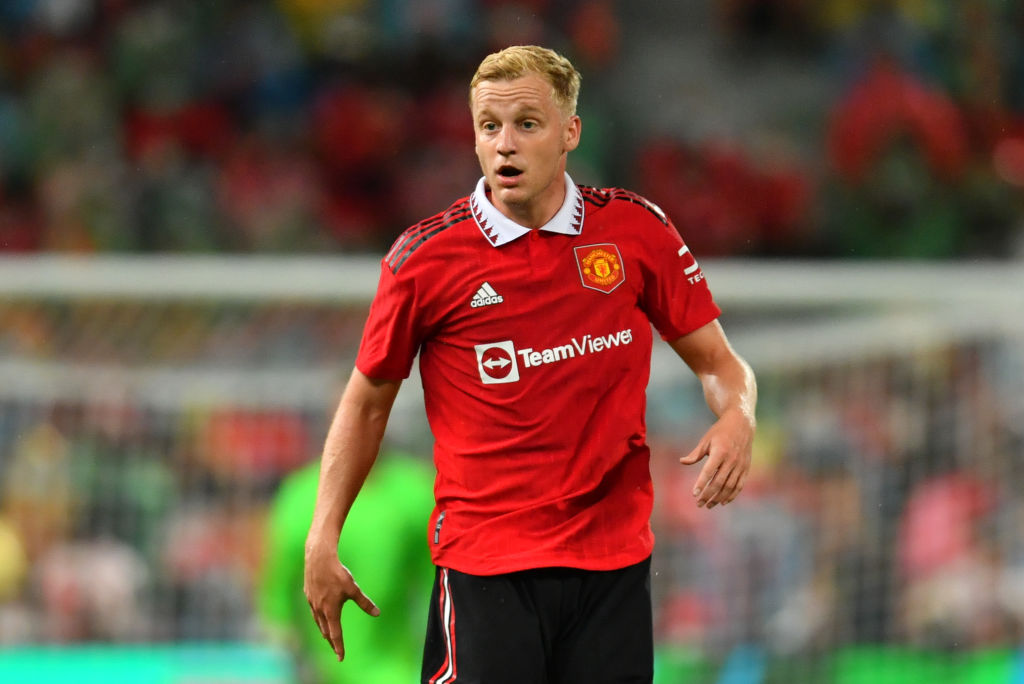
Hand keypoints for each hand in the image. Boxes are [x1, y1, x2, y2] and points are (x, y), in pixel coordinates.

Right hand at [304, 544, 379, 660]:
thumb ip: (364, 602)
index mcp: (331, 611)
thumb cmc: (337, 573)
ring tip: (327, 637)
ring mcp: (312, 602)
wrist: (319, 559)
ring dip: (324, 631)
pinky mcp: (308, 595)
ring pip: (318, 622)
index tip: (341, 658)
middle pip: (325, 631)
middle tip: (336, 650)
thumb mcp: (353, 589)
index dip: (339, 647)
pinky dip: (318, 618)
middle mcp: (319, 610)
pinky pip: (313, 611)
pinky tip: (320, 616)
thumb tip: (377, 613)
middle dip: (331, 642)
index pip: (335, 634)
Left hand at [680, 408, 753, 508]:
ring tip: (708, 505)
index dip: (701, 484)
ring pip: (729, 487)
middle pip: (719, 483)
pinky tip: (723, 501)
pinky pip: (739, 485)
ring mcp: (740, 465)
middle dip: (708, 495)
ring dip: (718, 498)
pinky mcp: (746, 468)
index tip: (694, 494)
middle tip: (698, 504)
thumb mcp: (706, 440)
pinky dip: (731, 495)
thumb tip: (682, 462)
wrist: (741, 424)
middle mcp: (731, 460)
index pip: (709, 472)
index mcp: (720, 452)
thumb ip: (695, 454)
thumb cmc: (719, 432)